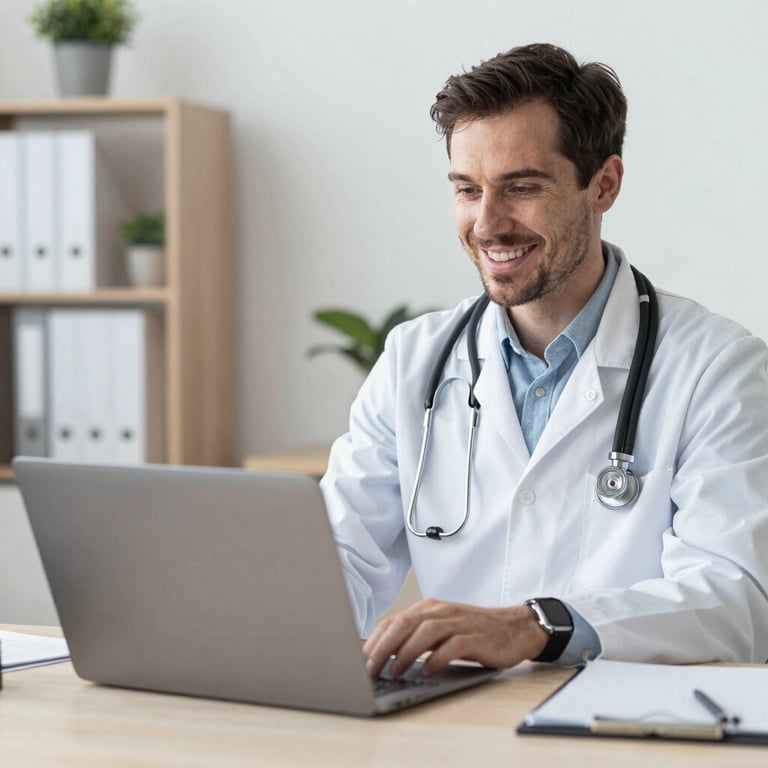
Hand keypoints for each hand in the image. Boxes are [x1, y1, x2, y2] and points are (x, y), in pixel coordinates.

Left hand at [362, 598, 548, 677]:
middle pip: (405, 623)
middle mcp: (440, 611)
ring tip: (394, 671)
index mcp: (428, 608)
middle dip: (384, 646)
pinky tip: (427, 671)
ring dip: (406, 652)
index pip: (394, 620)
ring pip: (425, 632)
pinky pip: (452, 645)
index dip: (375, 640)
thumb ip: (415, 637)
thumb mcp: (441, 629)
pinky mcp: (475, 637)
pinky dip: (437, 658)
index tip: (360, 660)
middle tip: (370, 668)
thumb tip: (382, 655)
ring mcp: (458, 622)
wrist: (514, 628)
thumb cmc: (473, 632)